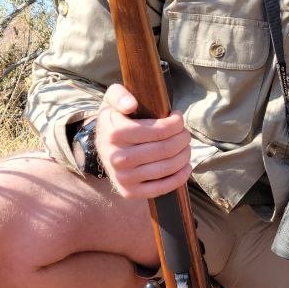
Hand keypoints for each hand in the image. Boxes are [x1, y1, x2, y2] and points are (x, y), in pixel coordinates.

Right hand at [94, 83, 191, 197]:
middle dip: (183, 138)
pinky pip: (162, 188)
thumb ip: (120, 95)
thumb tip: (131, 105)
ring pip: (167, 167)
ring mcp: (123, 178)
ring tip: (185, 146)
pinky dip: (180, 177)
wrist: (102, 149)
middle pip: (166, 149)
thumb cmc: (115, 121)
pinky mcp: (130, 192)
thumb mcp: (111, 102)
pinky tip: (186, 166)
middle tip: (185, 133)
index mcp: (114, 134)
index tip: (178, 118)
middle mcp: (117, 158)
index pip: (158, 131)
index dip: (176, 123)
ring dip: (184, 155)